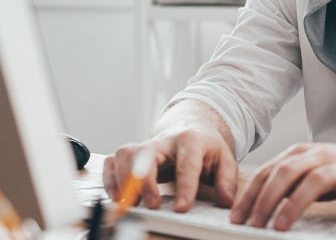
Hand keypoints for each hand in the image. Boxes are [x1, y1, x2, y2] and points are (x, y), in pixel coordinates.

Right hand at [102, 126, 238, 211]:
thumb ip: (226, 179)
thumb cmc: (206, 148)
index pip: (186, 163)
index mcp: (190, 139)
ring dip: (123, 179)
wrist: (191, 128)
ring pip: (126, 154)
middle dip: (147, 180)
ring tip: (129, 204)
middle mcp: (164, 140)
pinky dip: (109, 178)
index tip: (182, 208)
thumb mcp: (224, 159)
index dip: (184, 187)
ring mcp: (145, 145)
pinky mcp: (131, 153)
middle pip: (148, 154)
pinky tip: (116, 197)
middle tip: (152, 205)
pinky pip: (112, 160)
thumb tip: (226, 201)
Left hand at [229, 141, 335, 235]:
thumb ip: (287, 184)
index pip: (270, 171)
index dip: (251, 194)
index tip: (236, 218)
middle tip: (254, 224)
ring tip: (282, 228)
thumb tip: (256, 209)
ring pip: (317, 180)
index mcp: (303, 153)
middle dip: (267, 199)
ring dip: (296, 204)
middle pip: (288, 171)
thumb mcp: (310, 172)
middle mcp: (322, 156)